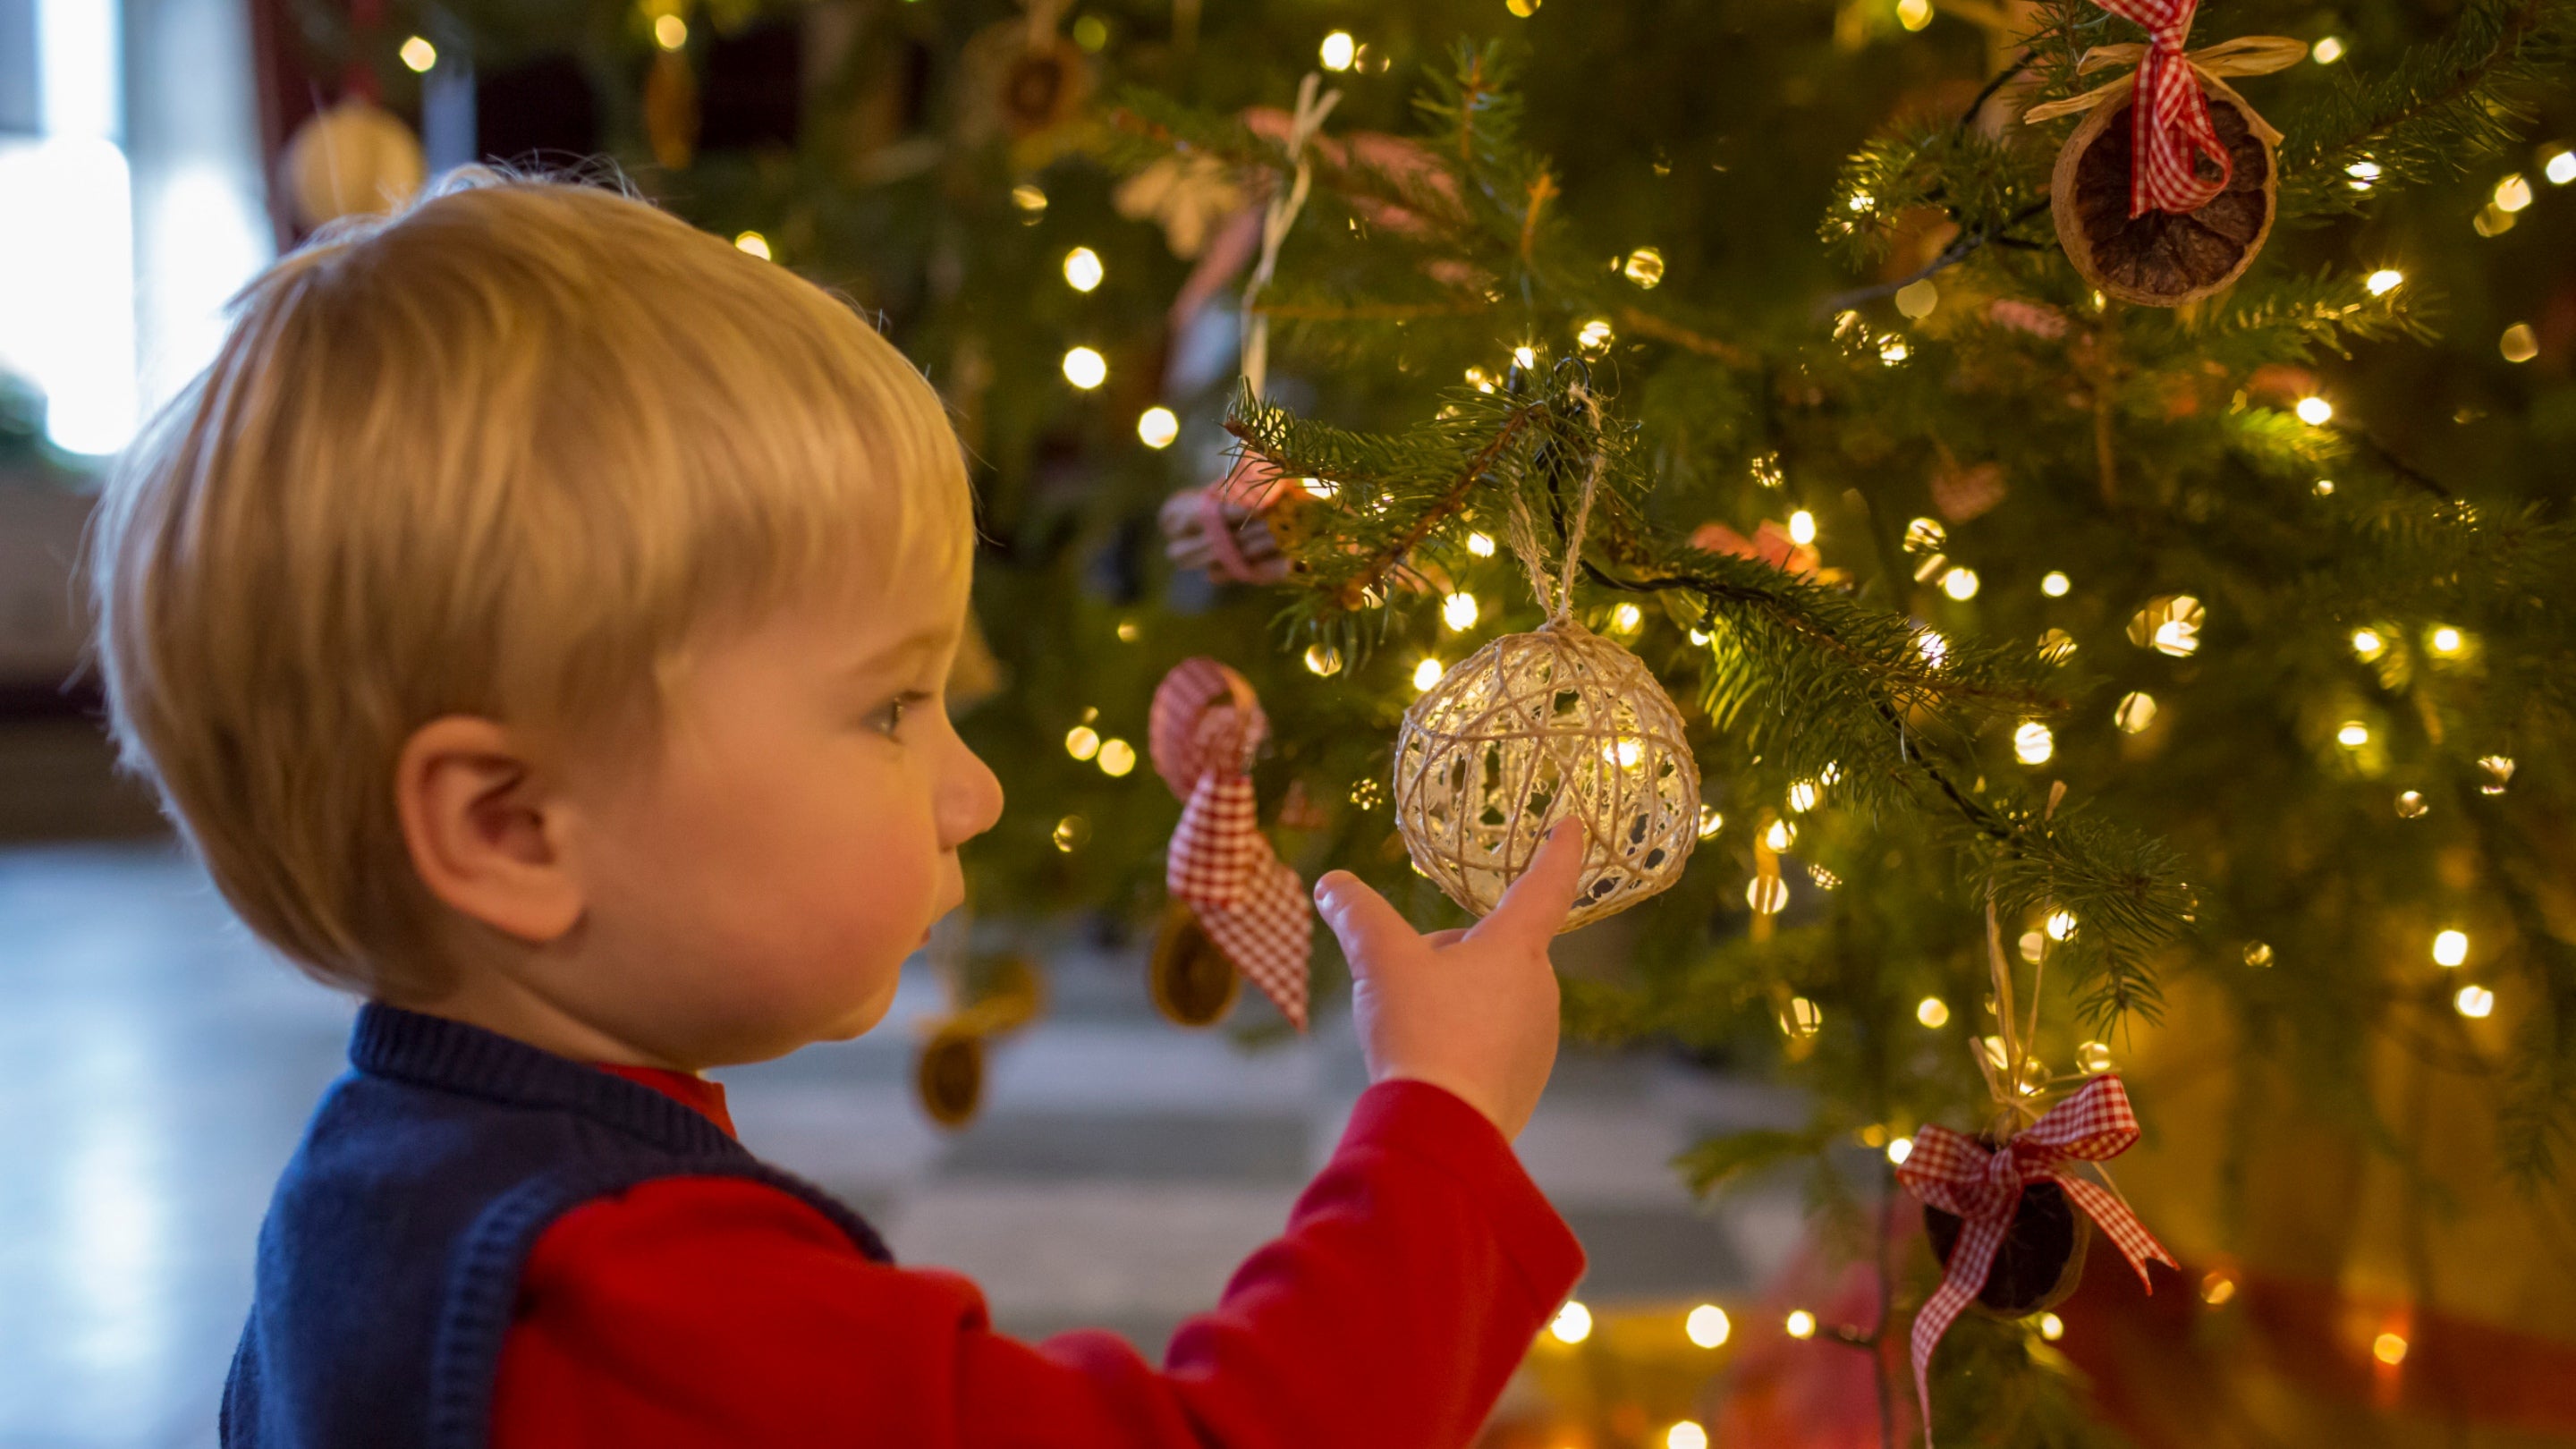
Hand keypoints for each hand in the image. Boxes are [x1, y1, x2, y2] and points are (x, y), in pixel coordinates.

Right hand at [1313, 822, 1588, 1140]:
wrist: (1440, 1128)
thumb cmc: (1419, 1033)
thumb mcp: (1379, 963)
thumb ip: (1357, 915)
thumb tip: (1332, 884)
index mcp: (1516, 949)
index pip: (1545, 884)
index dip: (1558, 851)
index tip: (1572, 825)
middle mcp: (1541, 989)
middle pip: (1495, 948)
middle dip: (1451, 953)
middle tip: (1407, 980)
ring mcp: (1540, 1038)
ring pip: (1493, 995)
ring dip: (1455, 997)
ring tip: (1414, 1029)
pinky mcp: (1528, 1080)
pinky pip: (1495, 1041)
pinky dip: (1464, 1041)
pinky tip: (1431, 1063)